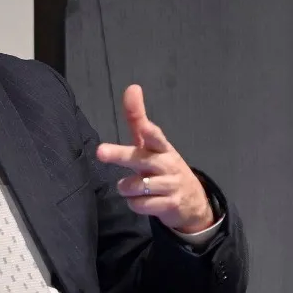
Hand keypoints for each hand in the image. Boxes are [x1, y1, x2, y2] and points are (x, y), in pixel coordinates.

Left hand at [96, 84, 214, 233]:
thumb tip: (132, 88)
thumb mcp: (152, 145)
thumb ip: (138, 119)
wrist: (192, 202)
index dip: (150, 132)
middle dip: (120, 155)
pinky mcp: (169, 205)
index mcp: (162, 148)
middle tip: (100, 151)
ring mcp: (171, 186)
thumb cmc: (164, 168)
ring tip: (130, 187)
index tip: (145, 126)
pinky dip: (134, 204)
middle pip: (141, 160)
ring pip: (136, 186)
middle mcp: (168, 165)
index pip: (156, 137)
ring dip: (126, 188)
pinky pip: (140, 205)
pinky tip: (140, 201)